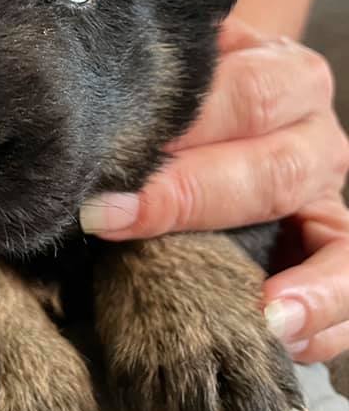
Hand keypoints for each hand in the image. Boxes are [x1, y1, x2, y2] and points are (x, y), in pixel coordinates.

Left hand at [79, 18, 348, 360]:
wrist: (226, 101)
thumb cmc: (187, 95)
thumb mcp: (177, 76)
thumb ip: (153, 88)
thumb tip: (87, 122)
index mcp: (284, 72)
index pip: (242, 95)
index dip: (176, 129)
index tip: (108, 162)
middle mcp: (316, 132)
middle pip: (273, 169)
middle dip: (188, 199)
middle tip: (115, 220)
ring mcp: (329, 192)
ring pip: (335, 238)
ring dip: (298, 282)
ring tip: (262, 316)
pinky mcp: (331, 240)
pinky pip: (348, 281)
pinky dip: (327, 317)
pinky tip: (284, 338)